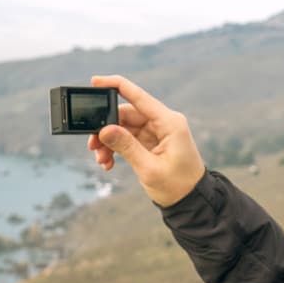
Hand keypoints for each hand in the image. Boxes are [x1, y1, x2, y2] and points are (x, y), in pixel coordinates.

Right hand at [87, 75, 205, 206]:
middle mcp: (163, 122)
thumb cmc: (177, 186)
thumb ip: (126, 147)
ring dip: (108, 142)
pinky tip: (108, 162)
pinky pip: (127, 138)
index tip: (94, 81)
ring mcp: (157, 132)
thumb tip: (105, 130)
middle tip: (92, 145)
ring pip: (123, 127)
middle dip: (106, 128)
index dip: (115, 85)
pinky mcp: (151, 142)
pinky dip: (115, 148)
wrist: (191, 201)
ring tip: (101, 159)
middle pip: (126, 114)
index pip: (138, 96)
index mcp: (169, 122)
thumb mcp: (149, 168)